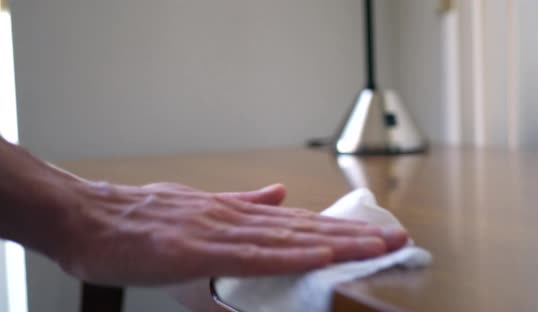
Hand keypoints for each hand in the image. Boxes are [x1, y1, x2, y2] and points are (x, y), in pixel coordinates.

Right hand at [52, 182, 407, 285]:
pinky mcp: (194, 250)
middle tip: (398, 241)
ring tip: (376, 248)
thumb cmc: (138, 221)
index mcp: (233, 215)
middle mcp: (233, 219)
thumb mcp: (198, 208)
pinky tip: (319, 255)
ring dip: (335, 244)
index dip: (339, 231)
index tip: (375, 236)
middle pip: (304, 230)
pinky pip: (251, 255)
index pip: (297, 225)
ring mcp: (216, 232)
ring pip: (287, 240)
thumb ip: (241, 205)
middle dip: (353, 238)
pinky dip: (288, 256)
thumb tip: (279, 196)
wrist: (88, 218)